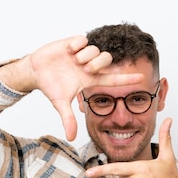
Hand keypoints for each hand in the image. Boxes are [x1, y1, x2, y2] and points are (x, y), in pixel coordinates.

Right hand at [0, 36, 142, 140]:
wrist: (36, 72)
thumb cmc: (51, 86)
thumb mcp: (60, 104)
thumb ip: (68, 119)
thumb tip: (71, 138)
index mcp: (90, 79)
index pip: (113, 79)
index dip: (127, 79)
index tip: (142, 79)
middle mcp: (90, 65)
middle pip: (107, 59)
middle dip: (98, 64)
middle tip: (84, 69)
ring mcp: (82, 54)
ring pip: (95, 49)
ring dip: (84, 56)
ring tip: (72, 60)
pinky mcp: (73, 42)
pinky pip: (83, 39)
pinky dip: (76, 45)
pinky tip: (67, 51)